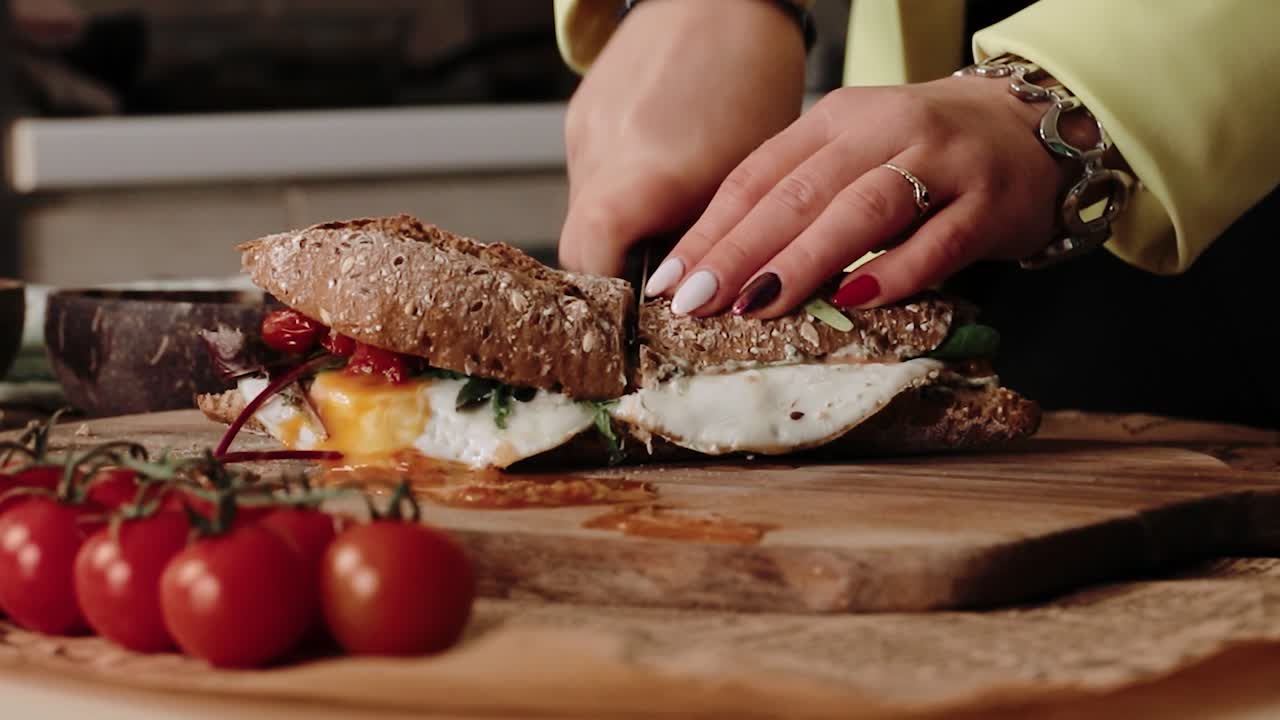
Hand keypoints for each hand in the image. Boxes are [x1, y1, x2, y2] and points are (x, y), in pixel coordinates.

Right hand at [558, 0, 806, 277]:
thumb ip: (710, 241)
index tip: (649, 306)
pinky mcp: (579, 116)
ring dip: (624, 229)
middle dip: (620, 270)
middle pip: (581, 246)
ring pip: (585, 211)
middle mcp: (599, 152)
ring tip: (674, 212)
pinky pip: (590, 174)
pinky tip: (661, 171)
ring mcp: (582, 131)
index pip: (591, 258)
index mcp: (644, 172)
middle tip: (669, 276)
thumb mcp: (746, 176)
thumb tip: (691, 297)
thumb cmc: (751, 82)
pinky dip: (621, 190)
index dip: (613, 293)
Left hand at [646, 74, 1071, 316]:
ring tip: (757, 304)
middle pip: (798, 193)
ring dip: (803, 261)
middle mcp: (885, 130)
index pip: (758, 175)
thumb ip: (797, 196)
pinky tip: (854, 303)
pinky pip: (937, 242)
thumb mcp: (853, 156)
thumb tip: (718, 265)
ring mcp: (941, 163)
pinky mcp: (989, 202)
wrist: (1036, 130)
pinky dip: (894, 274)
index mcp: (837, 119)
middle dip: (739, 251)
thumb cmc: (925, 157)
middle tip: (695, 302)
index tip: (670, 280)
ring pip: (861, 210)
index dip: (711, 230)